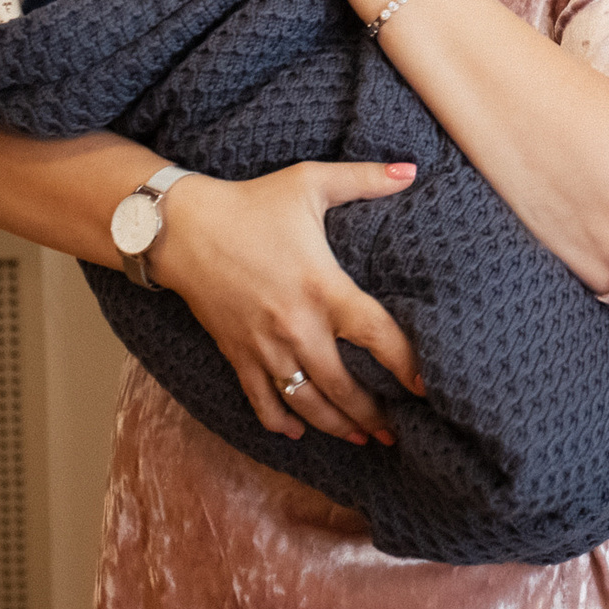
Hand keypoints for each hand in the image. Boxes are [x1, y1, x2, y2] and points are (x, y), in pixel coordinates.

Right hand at [154, 161, 426, 445]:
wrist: (183, 228)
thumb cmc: (252, 203)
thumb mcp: (310, 181)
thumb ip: (365, 178)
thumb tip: (412, 169)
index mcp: (324, 287)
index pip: (376, 336)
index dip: (405, 364)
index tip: (425, 387)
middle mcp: (297, 326)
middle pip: (343, 386)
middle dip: (372, 414)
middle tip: (397, 433)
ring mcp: (264, 346)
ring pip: (305, 402)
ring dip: (335, 426)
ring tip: (362, 439)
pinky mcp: (237, 354)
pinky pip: (260, 400)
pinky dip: (279, 421)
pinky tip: (296, 431)